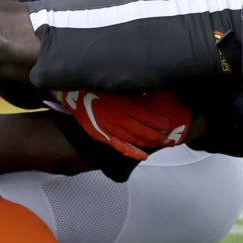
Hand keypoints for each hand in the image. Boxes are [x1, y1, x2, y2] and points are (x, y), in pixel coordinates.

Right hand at [58, 89, 191, 160]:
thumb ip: (133, 93)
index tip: (168, 124)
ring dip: (148, 142)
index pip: (149, 118)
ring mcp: (112, 130)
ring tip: (159, 143)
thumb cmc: (96, 87)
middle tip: (167, 137)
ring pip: (135, 140)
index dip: (160, 123)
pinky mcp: (103, 136)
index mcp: (126, 106)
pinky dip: (133, 152)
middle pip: (145, 131)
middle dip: (158, 135)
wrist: (74, 94)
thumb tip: (149, 94)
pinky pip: (121, 147)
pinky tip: (143, 156)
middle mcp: (121, 120)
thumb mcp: (118, 86)